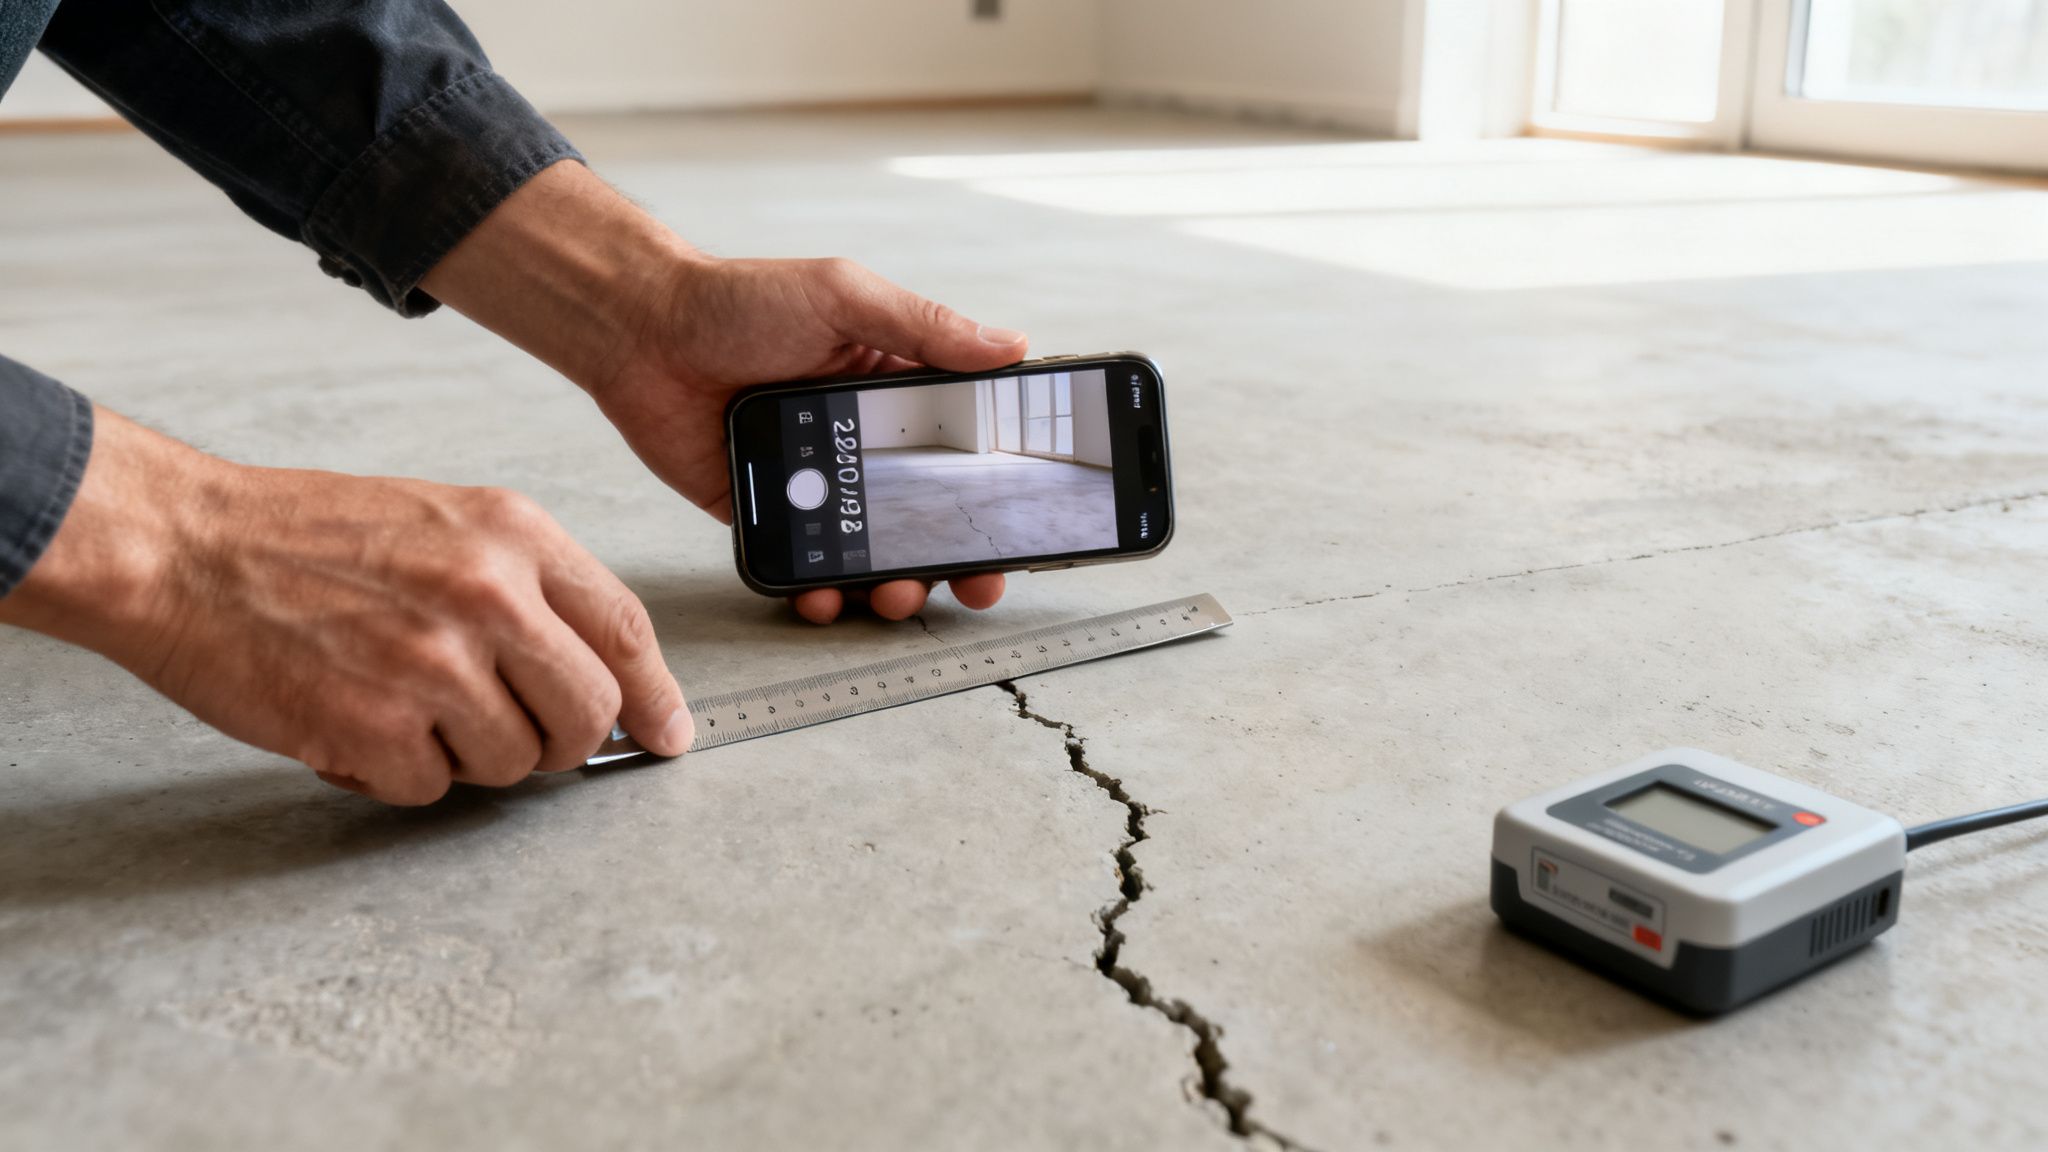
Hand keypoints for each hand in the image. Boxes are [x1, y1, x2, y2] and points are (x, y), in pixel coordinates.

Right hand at [0, 409, 690, 804]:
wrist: (185, 547)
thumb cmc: (306, 536)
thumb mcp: (445, 523)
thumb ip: (529, 589)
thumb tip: (600, 670)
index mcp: (514, 535)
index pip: (625, 630)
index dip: (656, 695)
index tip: (669, 732)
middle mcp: (488, 596)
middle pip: (588, 713)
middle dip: (562, 741)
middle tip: (514, 733)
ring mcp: (434, 664)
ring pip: (514, 762)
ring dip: (468, 755)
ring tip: (407, 705)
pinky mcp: (375, 726)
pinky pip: (431, 787)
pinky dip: (397, 772)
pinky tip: (358, 723)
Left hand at [420, 161, 1024, 623]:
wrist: (641, 330)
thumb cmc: (740, 298)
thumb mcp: (844, 297)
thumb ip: (926, 326)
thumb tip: (1013, 346)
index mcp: (893, 391)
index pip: (965, 450)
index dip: (996, 495)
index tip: (1020, 533)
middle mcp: (860, 442)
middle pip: (928, 515)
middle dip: (957, 558)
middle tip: (973, 585)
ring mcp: (814, 482)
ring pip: (870, 550)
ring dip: (894, 583)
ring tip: (895, 595)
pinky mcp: (765, 511)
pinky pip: (803, 563)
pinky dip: (818, 590)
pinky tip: (822, 597)